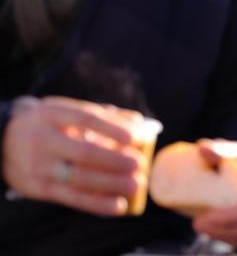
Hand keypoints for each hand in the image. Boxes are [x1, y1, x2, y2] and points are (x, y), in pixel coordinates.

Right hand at [2, 96, 142, 215]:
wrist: (3, 142)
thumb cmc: (50, 124)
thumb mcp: (67, 111)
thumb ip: (105, 116)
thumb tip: (142, 124)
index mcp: (53, 113)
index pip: (85, 118)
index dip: (112, 128)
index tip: (135, 137)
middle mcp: (43, 139)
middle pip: (83, 152)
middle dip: (115, 160)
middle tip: (140, 164)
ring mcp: (38, 166)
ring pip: (79, 178)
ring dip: (112, 184)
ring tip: (137, 184)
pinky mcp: (37, 188)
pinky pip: (71, 198)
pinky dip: (97, 204)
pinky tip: (119, 206)